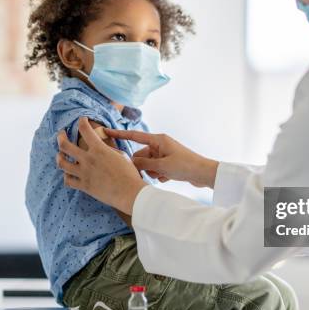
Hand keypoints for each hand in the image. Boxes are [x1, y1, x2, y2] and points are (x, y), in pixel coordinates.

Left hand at [56, 117, 147, 214]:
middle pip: (64, 145)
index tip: (82, 120)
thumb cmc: (129, 173)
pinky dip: (66, 176)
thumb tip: (101, 148)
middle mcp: (88, 159)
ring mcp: (84, 173)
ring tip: (61, 155)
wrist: (129, 192)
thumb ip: (108, 150)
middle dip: (60, 137)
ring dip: (59, 157)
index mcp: (99, 149)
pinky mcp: (84, 186)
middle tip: (61, 134)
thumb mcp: (121, 155)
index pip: (85, 129)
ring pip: (62, 163)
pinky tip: (68, 174)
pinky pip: (67, 180)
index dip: (81, 121)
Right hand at [100, 129, 218, 188]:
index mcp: (158, 140)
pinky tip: (168, 178)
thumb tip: (131, 163)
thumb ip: (143, 163)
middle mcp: (160, 145)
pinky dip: (159, 175)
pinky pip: (156, 170)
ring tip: (163, 175)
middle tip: (152, 172)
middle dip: (143, 166)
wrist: (203, 173)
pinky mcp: (168, 163)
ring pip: (148, 164)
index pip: (134, 136)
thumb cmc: (185, 166)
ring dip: (152, 172)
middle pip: (141, 155)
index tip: (105, 131)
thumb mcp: (161, 165)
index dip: (119, 134)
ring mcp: (164, 154)